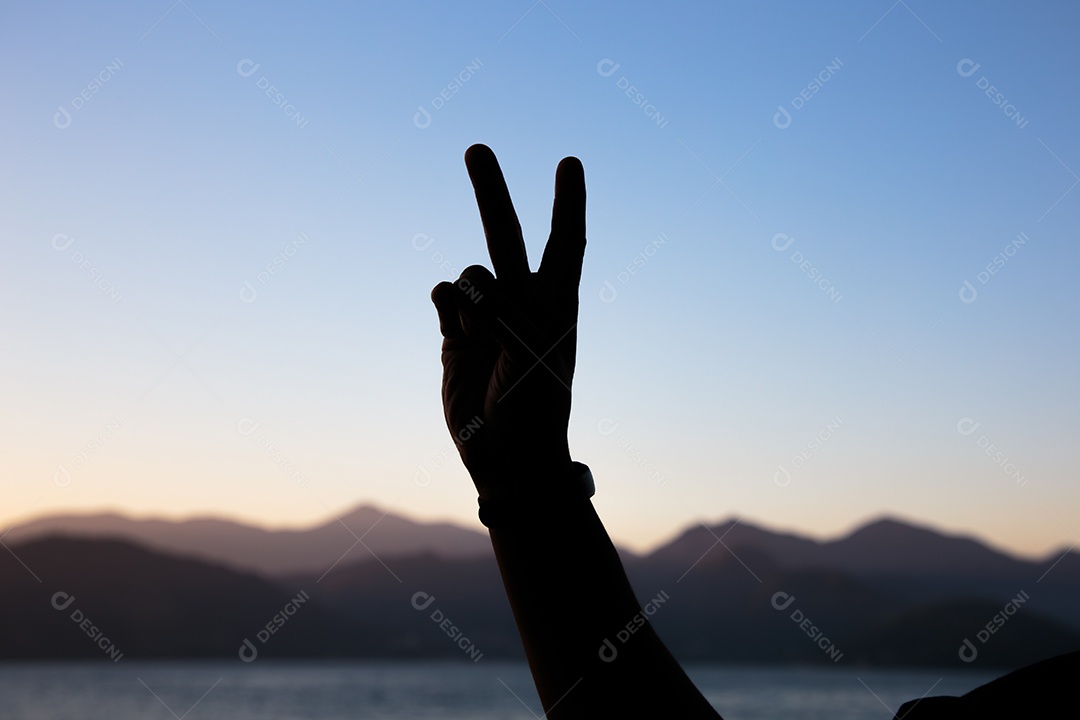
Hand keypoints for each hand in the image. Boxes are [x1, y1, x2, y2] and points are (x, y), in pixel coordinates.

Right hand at [431, 144, 585, 500]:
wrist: (505, 457)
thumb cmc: (533, 413)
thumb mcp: (531, 364)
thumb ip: (503, 318)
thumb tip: (464, 288)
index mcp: (556, 305)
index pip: (565, 242)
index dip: (567, 202)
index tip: (569, 162)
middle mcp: (521, 302)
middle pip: (507, 235)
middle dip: (491, 192)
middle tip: (475, 148)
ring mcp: (485, 316)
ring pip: (467, 275)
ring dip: (470, 304)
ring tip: (483, 344)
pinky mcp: (454, 332)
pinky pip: (442, 296)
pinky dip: (447, 309)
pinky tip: (458, 335)